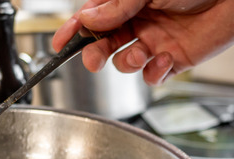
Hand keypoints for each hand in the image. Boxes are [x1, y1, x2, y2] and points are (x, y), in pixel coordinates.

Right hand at [52, 0, 233, 85]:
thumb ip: (117, 6)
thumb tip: (88, 19)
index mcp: (127, 2)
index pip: (92, 17)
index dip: (73, 30)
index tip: (59, 43)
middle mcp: (138, 22)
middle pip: (103, 44)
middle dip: (95, 53)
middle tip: (94, 58)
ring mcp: (155, 41)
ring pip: (124, 62)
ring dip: (127, 62)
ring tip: (142, 51)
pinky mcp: (174, 60)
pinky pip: (152, 76)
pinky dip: (153, 73)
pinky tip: (163, 60)